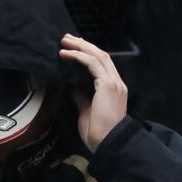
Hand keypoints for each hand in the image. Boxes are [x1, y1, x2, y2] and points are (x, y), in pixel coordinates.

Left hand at [58, 33, 126, 150]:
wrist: (108, 143)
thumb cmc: (98, 133)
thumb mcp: (86, 110)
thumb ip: (80, 95)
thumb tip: (70, 85)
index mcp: (114, 89)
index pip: (102, 65)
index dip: (88, 54)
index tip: (74, 48)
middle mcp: (116, 83)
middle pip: (100, 55)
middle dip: (83, 45)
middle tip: (67, 38)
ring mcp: (113, 83)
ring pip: (97, 55)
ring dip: (80, 46)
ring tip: (64, 41)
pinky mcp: (107, 85)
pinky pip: (92, 63)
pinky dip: (78, 56)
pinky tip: (66, 54)